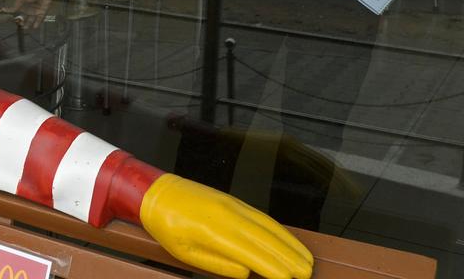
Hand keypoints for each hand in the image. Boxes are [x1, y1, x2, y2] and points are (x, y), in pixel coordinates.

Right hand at [9, 0, 59, 29]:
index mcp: (23, 2)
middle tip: (19, 24)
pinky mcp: (43, 10)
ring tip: (25, 28)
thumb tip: (3, 9)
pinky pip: (40, 18)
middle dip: (22, 21)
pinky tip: (34, 27)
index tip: (11, 19)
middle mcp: (29, 6)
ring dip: (29, 23)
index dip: (14, 15)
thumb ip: (14, 6)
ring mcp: (36, 9)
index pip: (17, 10)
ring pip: (32, 18)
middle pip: (24, 16)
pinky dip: (37, 22)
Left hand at [141, 174, 312, 278]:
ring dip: (289, 243)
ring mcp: (232, 204)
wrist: (156, 192)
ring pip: (268, 226)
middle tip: (307, 274)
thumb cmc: (167, 226)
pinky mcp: (233, 200)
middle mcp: (226, 215)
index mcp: (212, 230)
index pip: (250, 252)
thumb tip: (246, 271)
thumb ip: (217, 263)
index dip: (272, 267)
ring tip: (306, 260)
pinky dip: (278, 229)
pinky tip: (288, 240)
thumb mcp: (185, 252)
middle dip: (289, 257)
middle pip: (265, 238)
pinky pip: (261, 216)